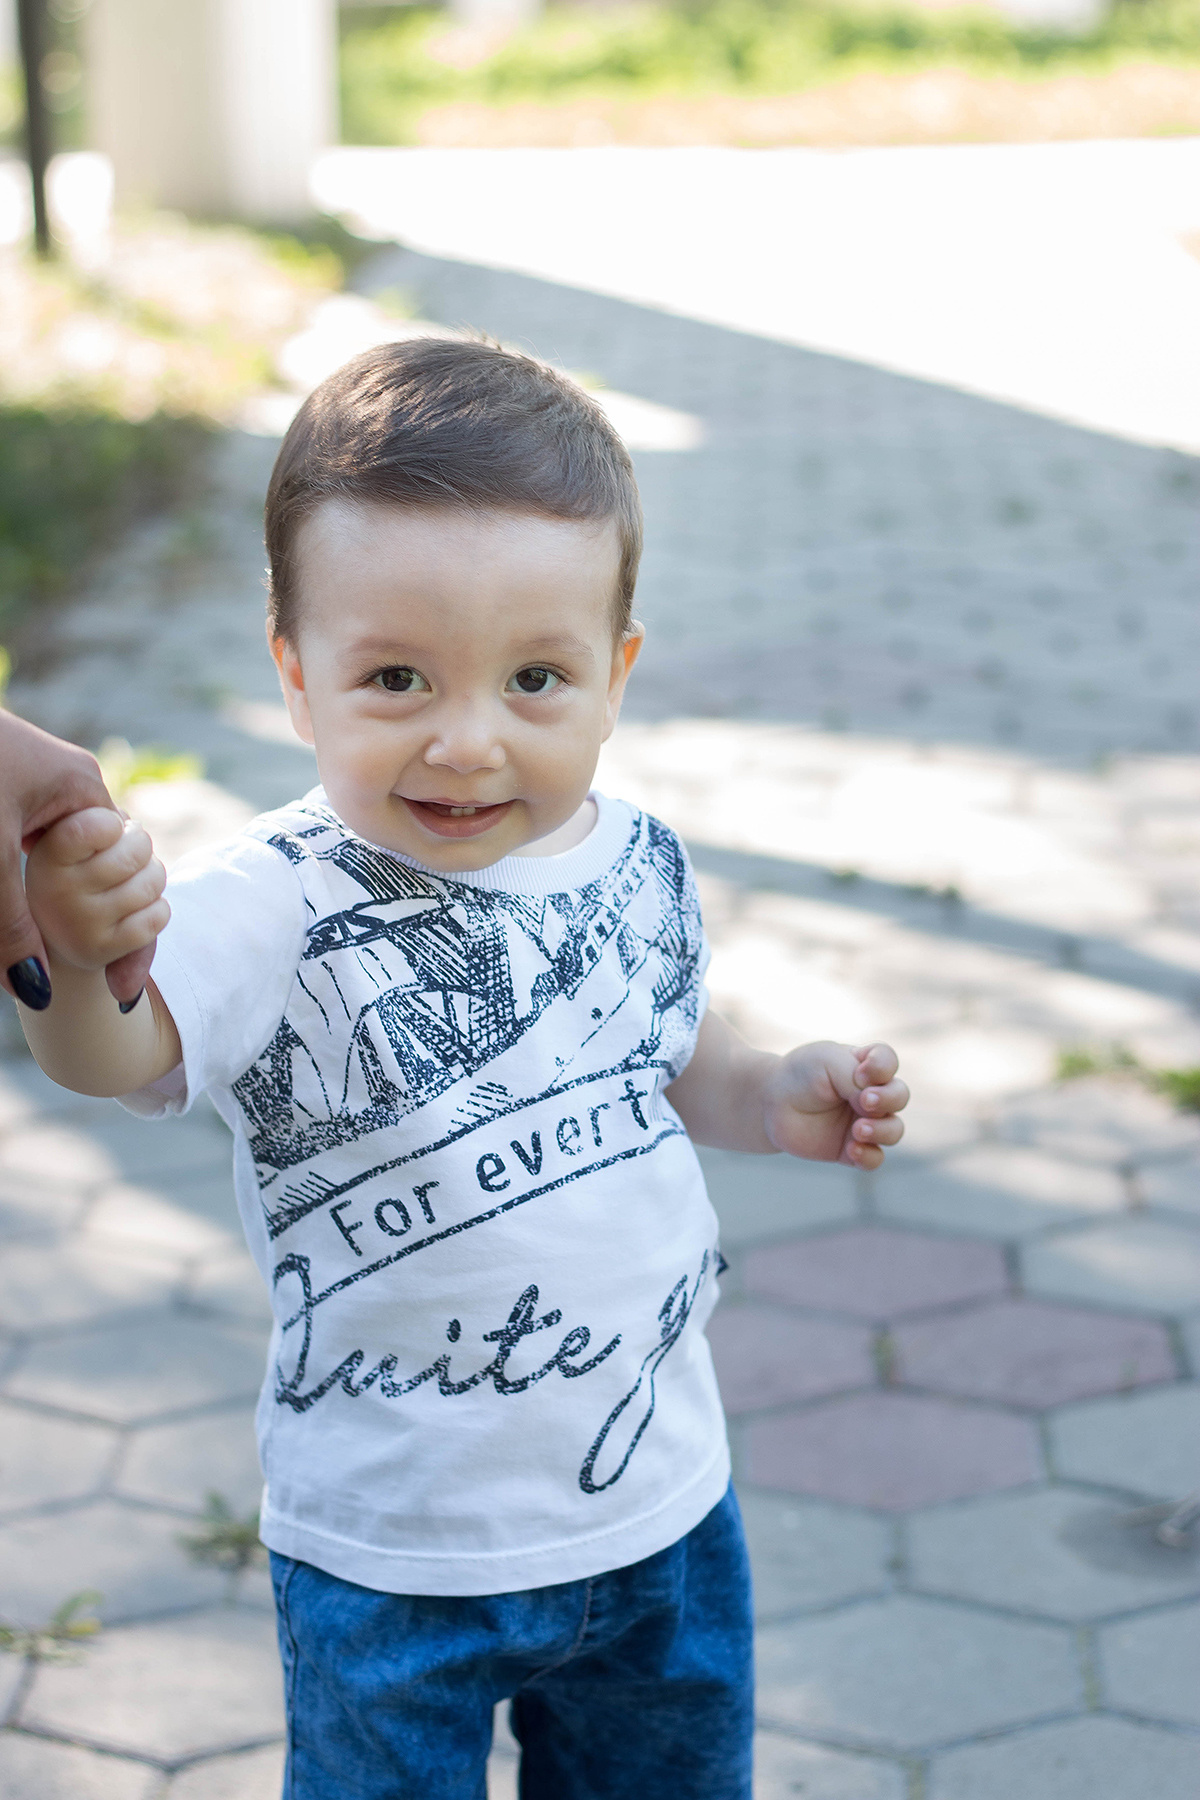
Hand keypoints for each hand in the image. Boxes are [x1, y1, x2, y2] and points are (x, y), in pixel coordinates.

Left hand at [0, 712, 153, 1006]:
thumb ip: (11, 923)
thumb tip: (35, 994)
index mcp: (83, 788)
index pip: (127, 870)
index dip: (130, 935)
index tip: (120, 989)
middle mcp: (69, 782)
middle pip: (100, 867)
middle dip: (103, 924)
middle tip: (104, 981)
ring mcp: (35, 783)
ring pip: (63, 861)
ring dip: (65, 905)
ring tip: (77, 955)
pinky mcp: (7, 788)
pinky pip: (33, 846)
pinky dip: (33, 883)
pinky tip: (23, 912)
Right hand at [24, 808, 169, 977]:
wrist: (55, 934)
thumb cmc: (76, 872)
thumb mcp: (76, 844)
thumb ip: (100, 826)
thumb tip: (122, 832)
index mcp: (48, 855)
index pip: (99, 826)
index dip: (114, 824)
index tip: (107, 830)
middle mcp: (59, 891)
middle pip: (136, 852)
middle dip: (141, 848)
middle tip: (126, 856)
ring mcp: (80, 923)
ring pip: (151, 884)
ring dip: (152, 878)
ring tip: (129, 881)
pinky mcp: (101, 950)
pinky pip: (157, 917)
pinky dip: (157, 909)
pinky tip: (135, 909)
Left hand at [763, 1041, 907, 1169]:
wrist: (769, 1104)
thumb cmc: (800, 1075)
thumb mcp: (826, 1062)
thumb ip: (855, 1077)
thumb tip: (873, 1106)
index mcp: (864, 1065)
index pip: (888, 1062)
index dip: (882, 1067)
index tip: (861, 1072)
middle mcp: (870, 1094)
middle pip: (899, 1096)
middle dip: (888, 1099)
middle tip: (864, 1101)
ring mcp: (863, 1122)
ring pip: (894, 1130)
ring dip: (882, 1130)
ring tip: (857, 1130)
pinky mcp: (851, 1149)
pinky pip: (874, 1158)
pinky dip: (868, 1155)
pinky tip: (851, 1149)